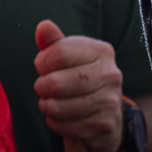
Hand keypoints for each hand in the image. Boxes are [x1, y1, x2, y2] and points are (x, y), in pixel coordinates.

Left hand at [34, 19, 123, 151]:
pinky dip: (54, 123)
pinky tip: (59, 118)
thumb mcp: (69, 57)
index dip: (42, 61)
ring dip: (46, 106)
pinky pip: (65, 125)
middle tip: (41, 88)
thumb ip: (54, 41)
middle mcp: (111, 74)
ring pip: (58, 106)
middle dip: (41, 87)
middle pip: (56, 82)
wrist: (106, 116)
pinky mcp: (104, 125)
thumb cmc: (80, 79)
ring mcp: (110, 101)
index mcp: (102, 51)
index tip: (42, 67)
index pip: (59, 52)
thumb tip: (43, 26)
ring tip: (48, 103)